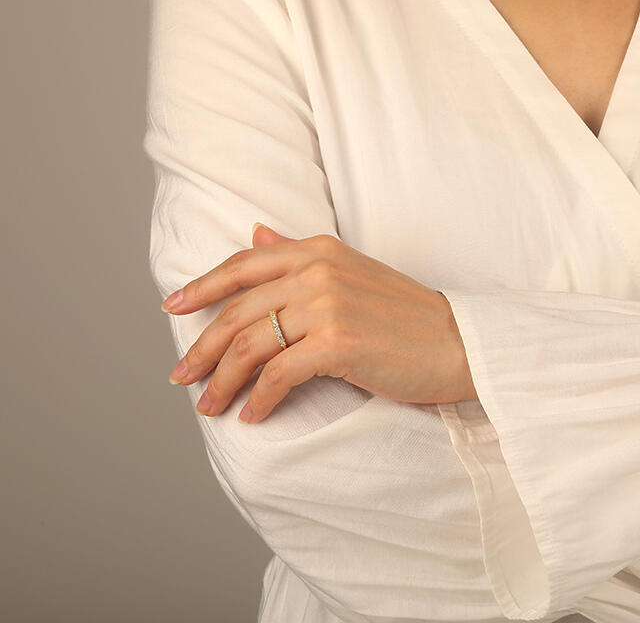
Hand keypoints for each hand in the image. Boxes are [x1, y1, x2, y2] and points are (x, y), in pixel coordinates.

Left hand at [162, 223, 478, 422]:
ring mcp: (327, 304)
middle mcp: (318, 270)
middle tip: (181, 375)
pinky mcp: (337, 342)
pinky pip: (278, 374)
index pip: (243, 264)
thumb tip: (255, 231)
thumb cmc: (406, 314)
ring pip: (251, 343)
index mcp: (318, 249)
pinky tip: (252, 416)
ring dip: (223, 380)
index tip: (172, 308)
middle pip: (238, 309)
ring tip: (209, 406)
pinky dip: (259, 399)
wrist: (457, 341)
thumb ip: (298, 252)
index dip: (202, 287)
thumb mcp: (350, 271)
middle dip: (203, 346)